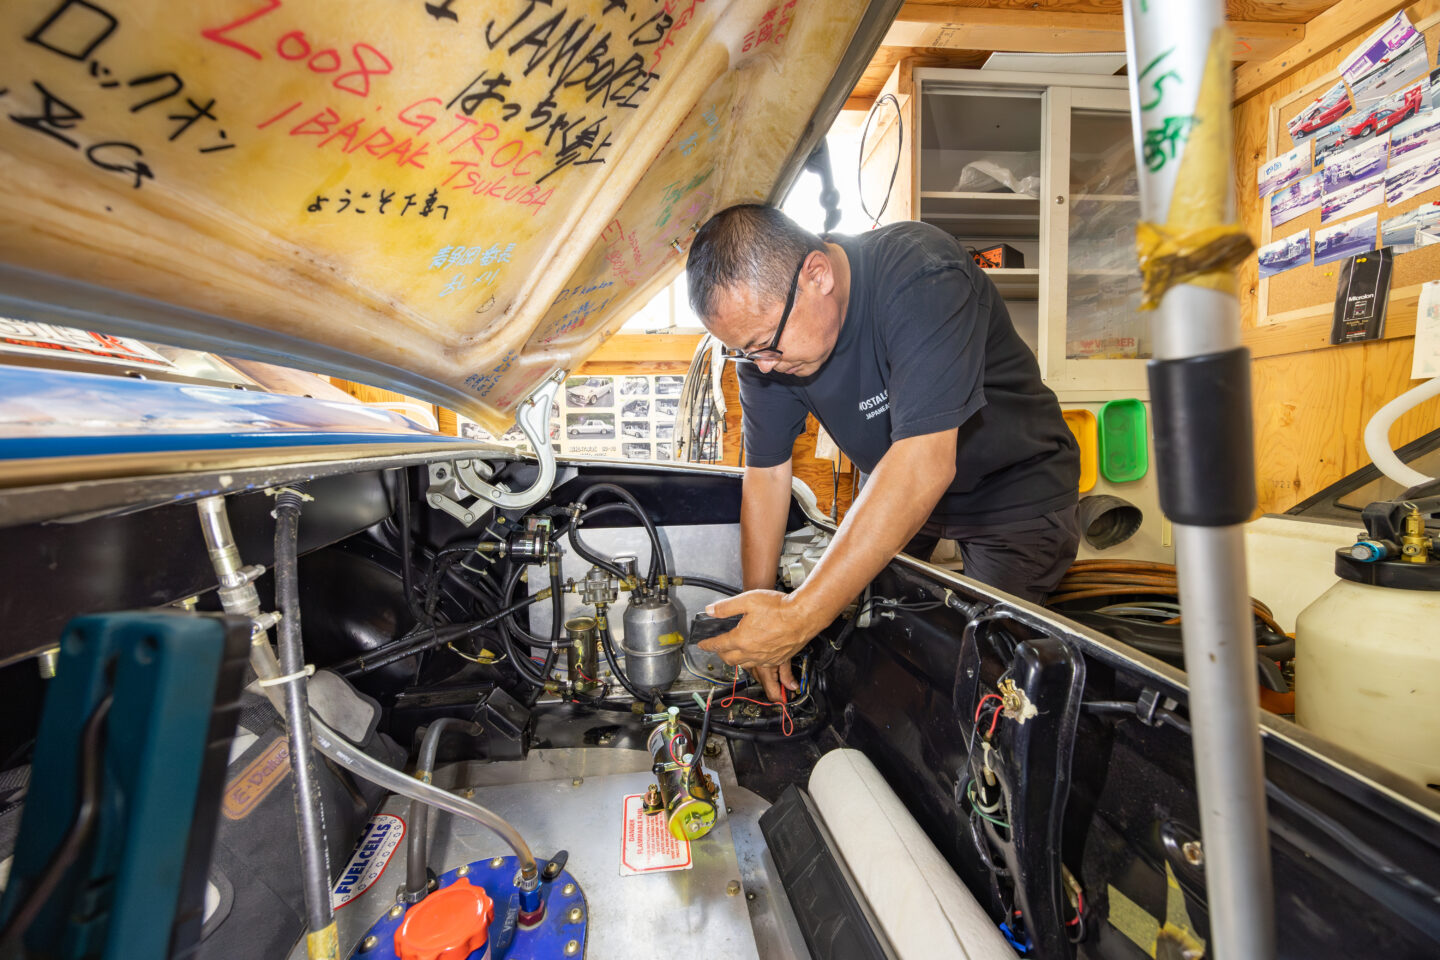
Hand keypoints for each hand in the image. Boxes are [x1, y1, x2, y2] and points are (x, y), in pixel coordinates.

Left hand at [697, 589, 820, 701]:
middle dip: (721, 654)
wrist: (804, 615)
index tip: (702, 644)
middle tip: (718, 647)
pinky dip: (756, 664)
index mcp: (741, 639)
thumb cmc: (779, 608)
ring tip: (735, 654)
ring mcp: (766, 658)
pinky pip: (763, 667)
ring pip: (746, 665)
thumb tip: (711, 610)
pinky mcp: (778, 659)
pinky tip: (757, 656)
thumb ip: (727, 607)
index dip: (707, 644)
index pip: (718, 645)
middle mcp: (752, 652)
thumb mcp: (748, 600)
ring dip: (737, 660)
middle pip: (730, 659)